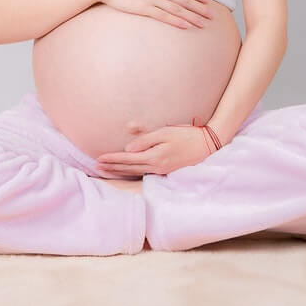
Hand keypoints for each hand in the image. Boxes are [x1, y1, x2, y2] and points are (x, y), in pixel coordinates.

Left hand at [94, 123, 217, 176]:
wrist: (208, 145)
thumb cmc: (187, 135)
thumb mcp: (165, 132)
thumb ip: (145, 140)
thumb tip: (128, 149)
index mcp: (154, 157)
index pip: (127, 160)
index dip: (112, 159)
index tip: (98, 159)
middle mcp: (157, 167)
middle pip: (129, 169)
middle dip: (112, 168)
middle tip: (96, 167)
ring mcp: (162, 171)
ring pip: (136, 173)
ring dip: (120, 172)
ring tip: (107, 171)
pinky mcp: (167, 171)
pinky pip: (144, 173)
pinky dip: (132, 173)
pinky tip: (128, 172)